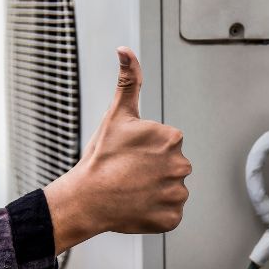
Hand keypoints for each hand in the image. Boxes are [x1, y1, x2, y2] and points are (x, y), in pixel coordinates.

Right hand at [44, 47, 191, 254]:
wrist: (85, 198)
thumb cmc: (100, 156)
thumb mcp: (116, 114)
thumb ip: (128, 80)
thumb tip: (125, 50)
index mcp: (172, 138)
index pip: (166, 143)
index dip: (145, 149)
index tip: (129, 155)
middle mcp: (182, 165)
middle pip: (171, 166)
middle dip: (153, 169)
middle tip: (128, 173)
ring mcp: (177, 194)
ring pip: (171, 189)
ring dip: (155, 190)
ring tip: (131, 189)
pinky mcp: (173, 218)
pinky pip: (169, 212)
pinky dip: (155, 210)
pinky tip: (136, 205)